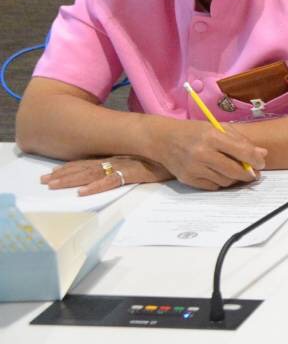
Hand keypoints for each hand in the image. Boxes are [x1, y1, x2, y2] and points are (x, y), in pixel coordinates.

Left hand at [41, 155, 170, 195]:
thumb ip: (132, 162)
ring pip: (93, 173)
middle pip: (85, 167)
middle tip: (44, 181)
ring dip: (72, 180)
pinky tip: (84, 192)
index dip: (68, 167)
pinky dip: (97, 186)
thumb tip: (118, 169)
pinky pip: (113, 181)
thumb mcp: (146, 158)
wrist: (188, 151)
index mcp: (118, 156)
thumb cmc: (168, 156)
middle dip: (63, 175)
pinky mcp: (137, 173)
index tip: (50, 173)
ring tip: (54, 185)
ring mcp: (126, 165)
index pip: (88, 162)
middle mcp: (118, 159)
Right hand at [152, 121, 266, 189]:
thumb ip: (240, 140)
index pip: (242, 151)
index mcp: (212, 137)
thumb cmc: (194, 131)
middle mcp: (202, 153)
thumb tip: (262, 154)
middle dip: (248, 174)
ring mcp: (194, 168)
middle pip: (234, 170)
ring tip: (235, 171)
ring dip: (234, 178)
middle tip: (254, 173)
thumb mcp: (217, 128)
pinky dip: (220, 182)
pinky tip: (219, 174)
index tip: (261, 164)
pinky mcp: (187, 179)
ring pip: (225, 181)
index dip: (256, 160)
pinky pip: (213, 186)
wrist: (162, 139)